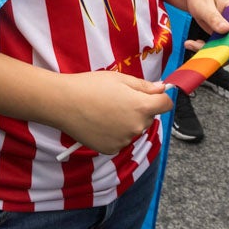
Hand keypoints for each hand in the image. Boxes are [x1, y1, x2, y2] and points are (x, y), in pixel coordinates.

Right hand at [55, 71, 171, 154]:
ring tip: (104, 111)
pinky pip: (120, 140)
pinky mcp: (111, 149)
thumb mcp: (119, 79)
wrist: (63, 103)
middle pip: (148, 118)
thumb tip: (161, 89)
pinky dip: (113, 133)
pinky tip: (99, 123)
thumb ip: (144, 86)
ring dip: (126, 122)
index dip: (160, 98)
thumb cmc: (89, 86)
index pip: (166, 105)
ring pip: (133, 130)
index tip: (151, 95)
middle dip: (139, 109)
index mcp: (141, 107)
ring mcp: (124, 140)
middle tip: (117, 100)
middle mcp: (136, 127)